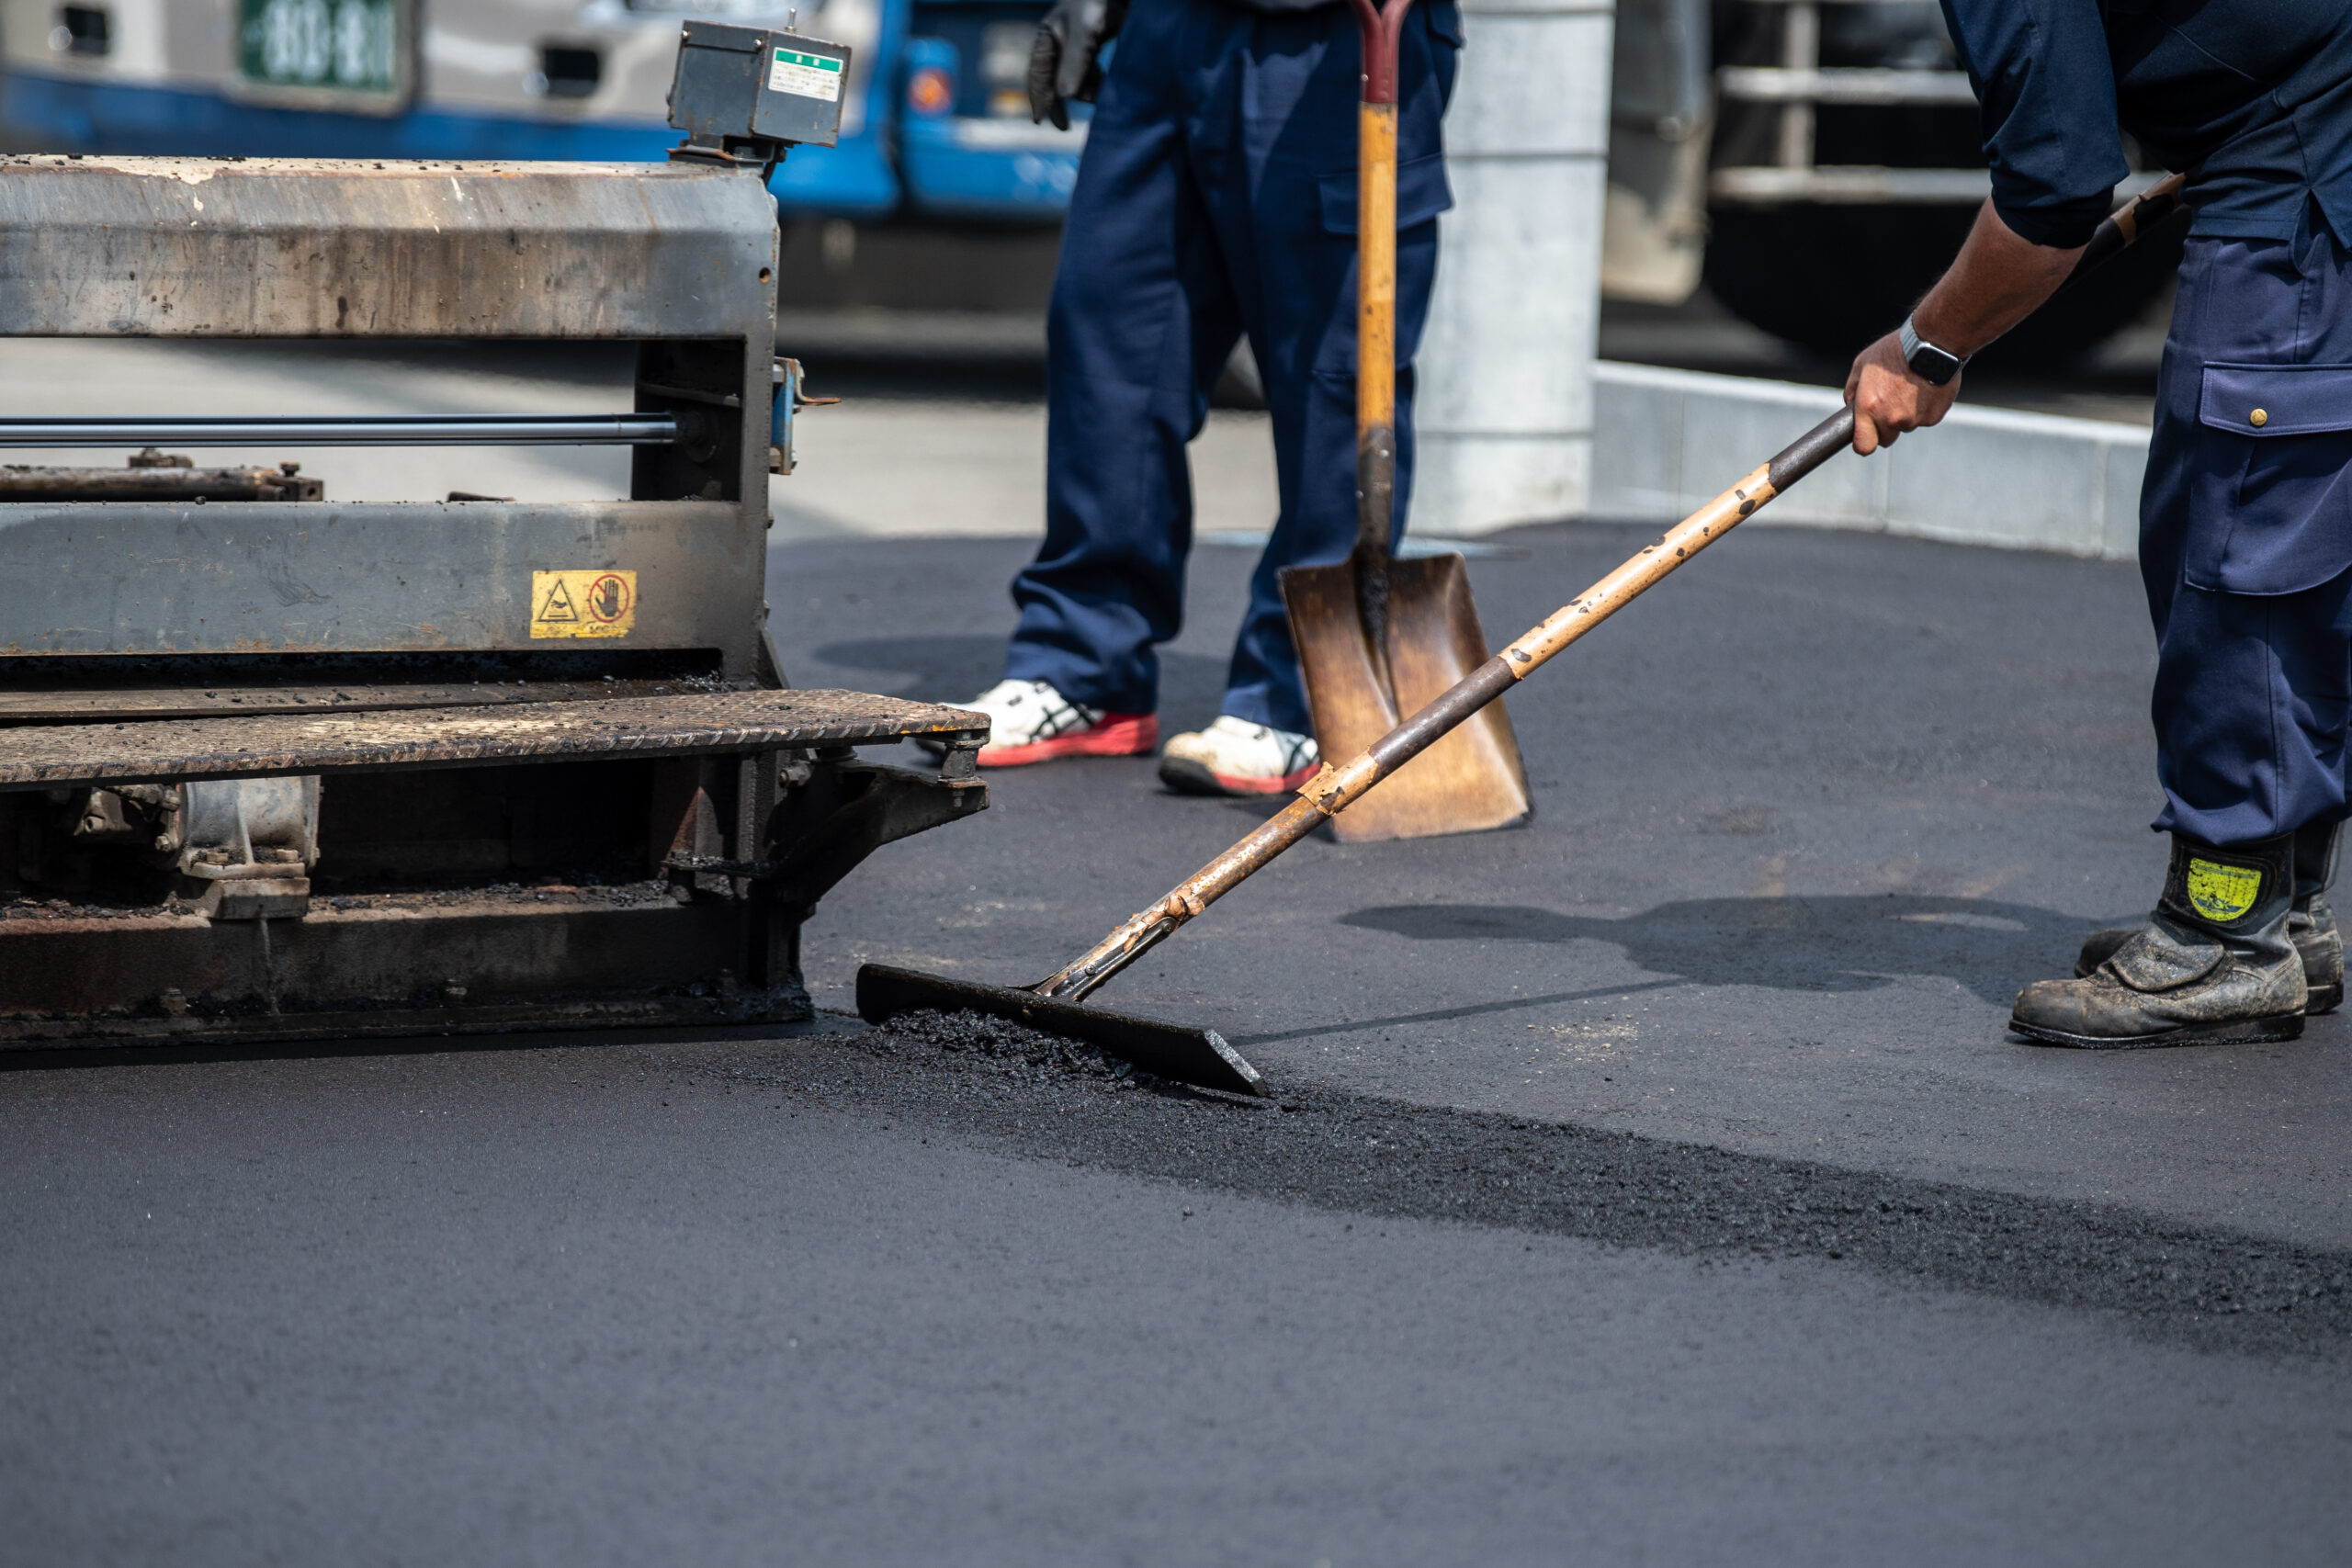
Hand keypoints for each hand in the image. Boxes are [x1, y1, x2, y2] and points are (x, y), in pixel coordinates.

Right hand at [1028, 0, 1128, 130]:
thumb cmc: (1095, 3)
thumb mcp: (1084, 33)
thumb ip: (1075, 63)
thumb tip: (1065, 97)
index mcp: (1047, 40)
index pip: (1037, 75)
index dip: (1037, 98)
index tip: (1038, 121)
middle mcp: (1058, 47)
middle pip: (1054, 82)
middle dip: (1060, 103)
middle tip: (1063, 128)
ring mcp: (1075, 50)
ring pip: (1075, 81)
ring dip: (1085, 92)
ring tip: (1099, 96)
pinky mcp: (1092, 51)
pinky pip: (1089, 76)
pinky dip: (1095, 84)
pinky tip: (1105, 85)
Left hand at [1843, 330, 1959, 455]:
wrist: (1933, 343)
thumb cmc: (1896, 350)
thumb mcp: (1862, 364)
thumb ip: (1852, 390)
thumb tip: (1850, 406)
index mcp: (1869, 408)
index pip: (1863, 446)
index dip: (1864, 443)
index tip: (1866, 437)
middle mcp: (1891, 418)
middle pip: (1886, 438)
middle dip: (1886, 426)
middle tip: (1891, 403)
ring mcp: (1914, 419)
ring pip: (1907, 426)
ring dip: (1907, 414)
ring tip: (1910, 388)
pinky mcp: (1934, 416)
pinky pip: (1926, 419)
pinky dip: (1925, 408)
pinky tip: (1924, 389)